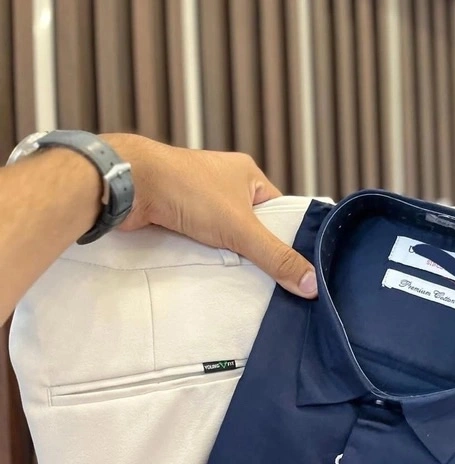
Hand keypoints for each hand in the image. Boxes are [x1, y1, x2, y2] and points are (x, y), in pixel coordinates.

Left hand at [104, 134, 317, 298]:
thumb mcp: (241, 229)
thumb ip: (276, 257)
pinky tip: (208, 271)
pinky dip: (204, 255)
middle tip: (266, 279)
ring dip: (227, 255)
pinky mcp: (176, 213)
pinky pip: (200, 240)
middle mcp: (223, 182)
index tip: (291, 266)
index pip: (279, 211)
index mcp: (247, 175)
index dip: (285, 237)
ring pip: (224, 235)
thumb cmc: (187, 190)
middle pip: (251, 227)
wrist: (130, 185)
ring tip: (237, 279)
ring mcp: (197, 197)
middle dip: (253, 250)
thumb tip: (311, 284)